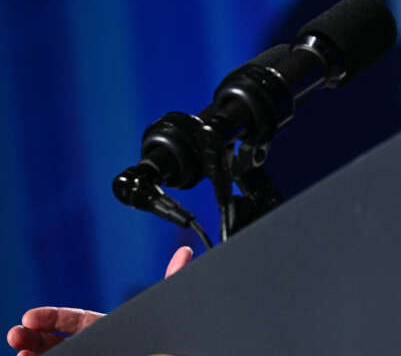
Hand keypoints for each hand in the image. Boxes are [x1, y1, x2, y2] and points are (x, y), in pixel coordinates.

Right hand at [7, 247, 191, 354]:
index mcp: (112, 328)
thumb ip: (170, 284)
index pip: (76, 321)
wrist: (171, 355)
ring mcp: (93, 355)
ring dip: (34, 353)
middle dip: (33, 337)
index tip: (29, 316)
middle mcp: (98, 345)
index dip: (52, 318)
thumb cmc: (167, 340)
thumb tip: (186, 251)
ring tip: (19, 353)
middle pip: (57, 342)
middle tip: (16, 334)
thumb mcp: (164, 311)